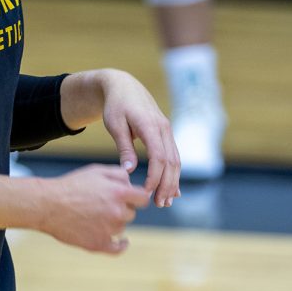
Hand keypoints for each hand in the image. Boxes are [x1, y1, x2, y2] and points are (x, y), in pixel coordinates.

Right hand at [35, 164, 149, 254]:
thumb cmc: (71, 185)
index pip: (143, 199)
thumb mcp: (95, 171)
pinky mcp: (99, 244)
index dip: (137, 197)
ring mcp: (109, 230)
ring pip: (121, 227)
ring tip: (94, 215)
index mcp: (118, 193)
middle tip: (102, 203)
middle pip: (131, 213)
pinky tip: (123, 242)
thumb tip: (132, 182)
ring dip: (114, 222)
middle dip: (121, 208)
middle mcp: (117, 212)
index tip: (132, 198)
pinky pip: (118, 248)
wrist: (48, 204)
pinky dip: (121, 245)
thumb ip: (118, 174)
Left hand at [97, 68, 180, 207]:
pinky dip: (174, 173)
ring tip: (166, 201)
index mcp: (150, 125)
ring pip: (176, 160)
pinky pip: (174, 155)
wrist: (123, 86)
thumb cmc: (115, 106)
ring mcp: (167, 130)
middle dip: (167, 185)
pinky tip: (172, 189)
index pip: (158, 157)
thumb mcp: (115, 125)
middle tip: (160, 204)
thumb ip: (124, 147)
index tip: (147, 193)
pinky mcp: (166, 133)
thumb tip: (128, 171)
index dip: (155, 177)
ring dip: (173, 182)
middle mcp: (163, 128)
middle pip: (171, 162)